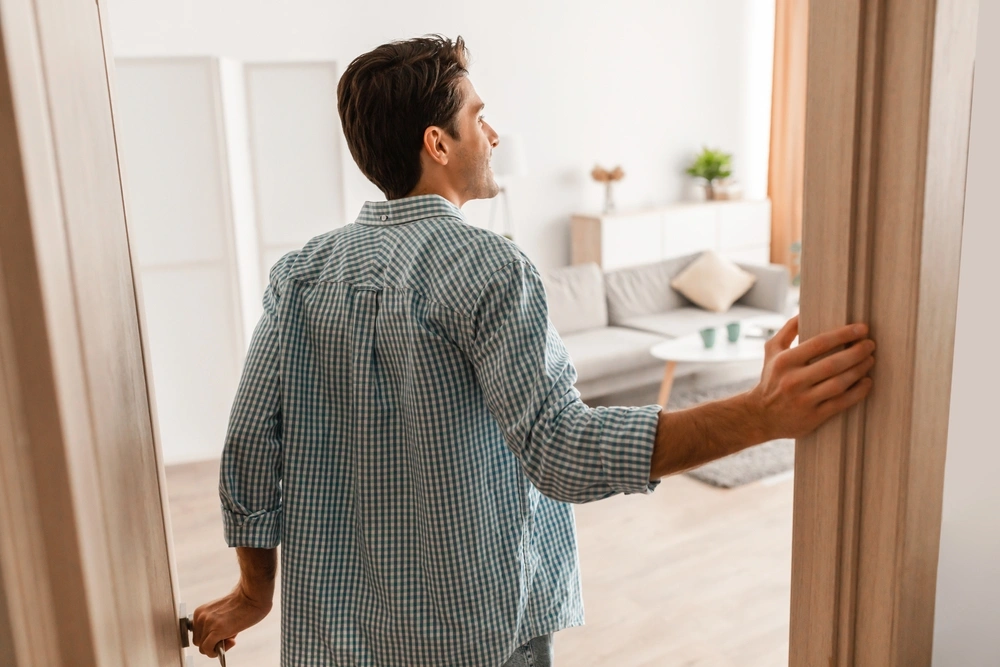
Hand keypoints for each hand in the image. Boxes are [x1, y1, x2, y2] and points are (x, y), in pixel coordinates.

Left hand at [192, 582, 271, 657]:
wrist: (253, 595)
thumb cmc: (242, 603)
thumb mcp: (222, 613)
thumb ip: (216, 626)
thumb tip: (220, 641)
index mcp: (200, 611)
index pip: (198, 633)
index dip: (209, 637)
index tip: (222, 634)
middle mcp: (200, 617)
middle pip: (198, 641)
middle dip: (212, 643)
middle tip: (228, 636)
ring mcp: (208, 624)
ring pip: (203, 648)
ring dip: (216, 647)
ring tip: (232, 637)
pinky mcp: (216, 631)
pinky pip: (207, 649)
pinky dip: (215, 652)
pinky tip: (230, 643)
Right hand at [747, 315, 874, 439]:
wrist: (760, 416)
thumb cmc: (770, 379)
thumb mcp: (772, 351)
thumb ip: (788, 330)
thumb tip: (805, 311)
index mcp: (785, 361)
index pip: (819, 343)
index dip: (843, 334)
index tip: (861, 329)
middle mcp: (793, 380)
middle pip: (833, 364)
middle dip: (856, 352)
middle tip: (870, 344)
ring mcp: (803, 400)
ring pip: (839, 383)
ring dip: (859, 370)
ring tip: (870, 360)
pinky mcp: (813, 417)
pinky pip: (841, 403)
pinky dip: (858, 392)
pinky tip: (867, 382)